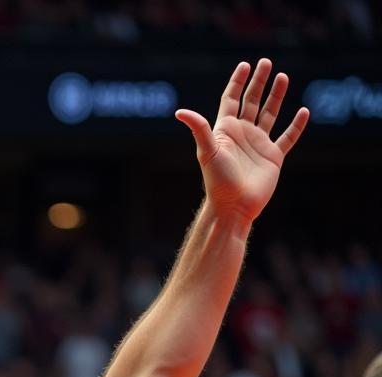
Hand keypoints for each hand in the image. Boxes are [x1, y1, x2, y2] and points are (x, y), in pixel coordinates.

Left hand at [177, 58, 308, 223]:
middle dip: (258, 82)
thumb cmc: (217, 181)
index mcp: (226, 131)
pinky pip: (288, 137)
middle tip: (266, 62)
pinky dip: (296, 125)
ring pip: (270, 114)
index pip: (231, 100)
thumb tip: (180, 112)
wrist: (233, 206)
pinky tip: (304, 111)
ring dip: (277, 96)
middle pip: (251, 101)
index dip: (237, 82)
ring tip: (283, 76)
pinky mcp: (273, 157)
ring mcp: (258, 145)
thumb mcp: (207, 151)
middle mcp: (242, 135)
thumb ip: (198, 129)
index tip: (244, 65)